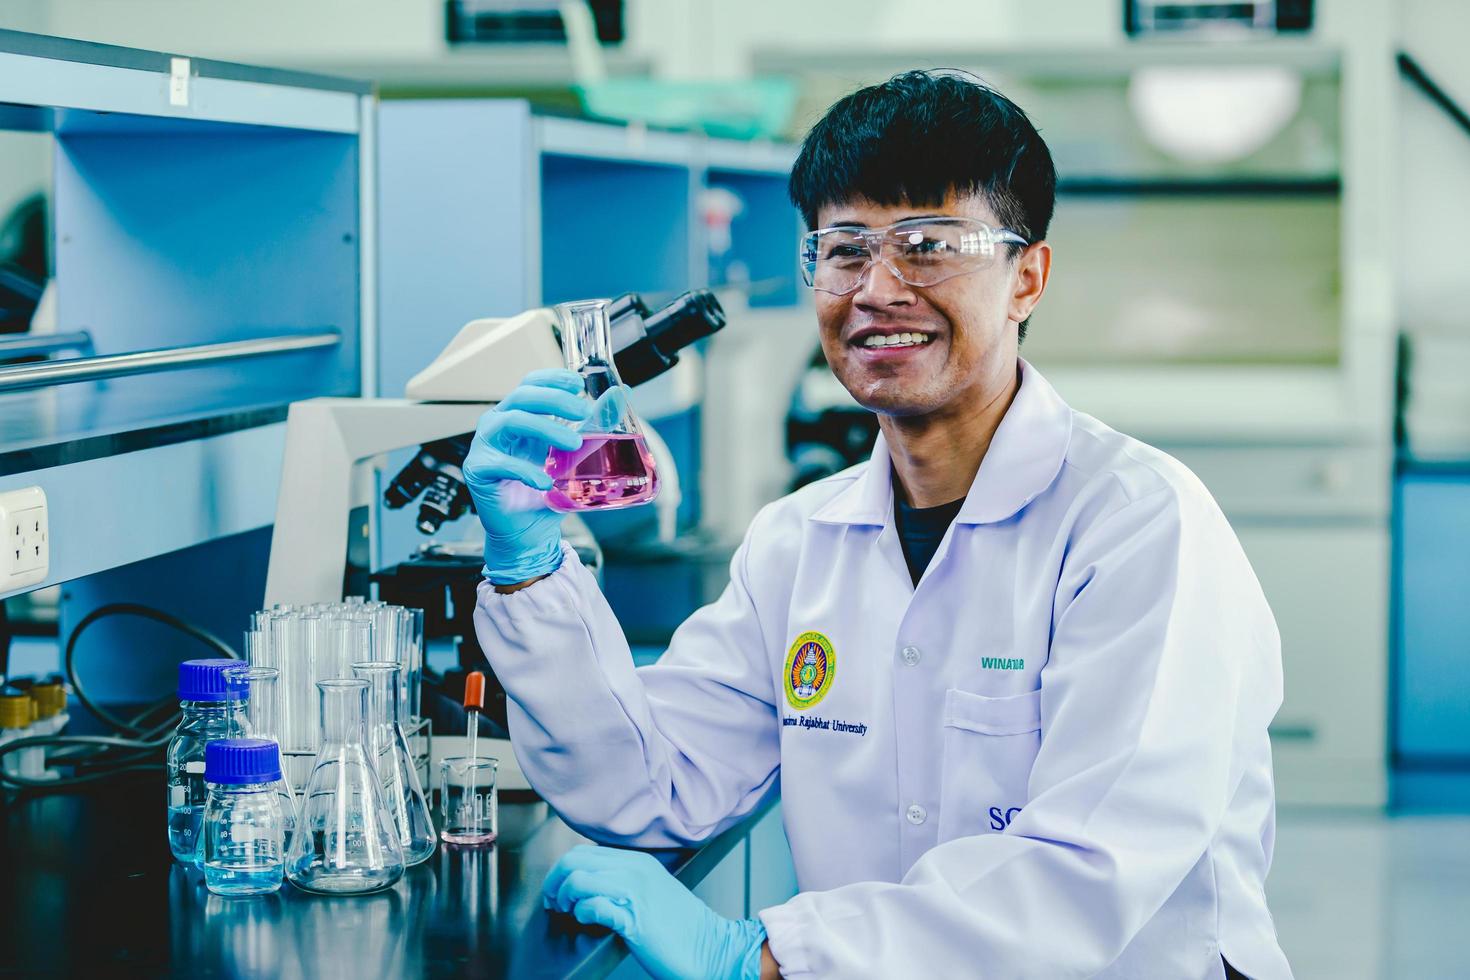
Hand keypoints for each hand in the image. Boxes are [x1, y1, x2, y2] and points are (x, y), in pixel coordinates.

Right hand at [463, 369, 588, 584]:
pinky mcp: (478, 469)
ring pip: (512, 421)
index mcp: (521, 415)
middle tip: (583, 411)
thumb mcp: (577, 455)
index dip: (552, 378)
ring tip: (574, 444)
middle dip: (555, 400)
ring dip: (546, 429)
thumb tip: (620, 394)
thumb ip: (595, 425)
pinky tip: (545, 483)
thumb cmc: (548, 492)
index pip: (531, 384)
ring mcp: (485, 445)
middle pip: (522, 397)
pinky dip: (526, 471)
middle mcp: (500, 425)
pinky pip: (500, 463)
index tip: (578, 382)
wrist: (530, 531)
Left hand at [543, 845, 765, 979]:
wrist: (713, 949)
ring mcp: (635, 892)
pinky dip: (582, 914)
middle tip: (555, 902)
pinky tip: (587, 921)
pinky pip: (593, 906)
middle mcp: (635, 870)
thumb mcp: (654, 891)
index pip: (584, 851)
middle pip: (575, 860)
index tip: (558, 889)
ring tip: (568, 913)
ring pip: (579, 879)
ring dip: (565, 898)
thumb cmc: (684, 928)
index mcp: (638, 861)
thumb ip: (626, 881)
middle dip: (555, 882)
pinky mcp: (634, 918)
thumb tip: (592, 885)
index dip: (562, 871)